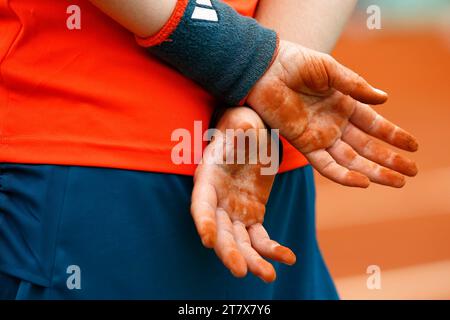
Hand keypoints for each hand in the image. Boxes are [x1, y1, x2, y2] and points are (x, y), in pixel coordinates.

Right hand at [191, 107, 295, 282]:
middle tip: (239, 271)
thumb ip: (240, 128)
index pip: (202, 205)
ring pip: (240, 241)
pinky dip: (273, 249)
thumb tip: (244, 130)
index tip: (208, 240)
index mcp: (208, 178)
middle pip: (220, 231)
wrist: (256, 135)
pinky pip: (261, 238)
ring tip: (270, 276)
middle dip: (228, 251)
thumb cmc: (243, 126)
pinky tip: (288, 257)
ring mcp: (234, 211)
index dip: (204, 222)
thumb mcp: (242, 123)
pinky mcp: (252, 216)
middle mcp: (218, 200)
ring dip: (252, 259)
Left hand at [247, 40, 417, 187]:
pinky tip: (363, 183)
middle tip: (411, 172)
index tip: (414, 146)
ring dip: (374, 172)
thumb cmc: (296, 63)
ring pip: (351, 160)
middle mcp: (335, 123)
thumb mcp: (329, 69)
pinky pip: (325, 165)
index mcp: (344, 104)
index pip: (374, 124)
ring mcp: (319, 136)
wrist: (265, 69)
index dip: (394, 135)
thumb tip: (384, 99)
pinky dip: (343, 175)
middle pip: (367, 146)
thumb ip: (354, 85)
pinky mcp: (302, 144)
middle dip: (390, 159)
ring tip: (397, 182)